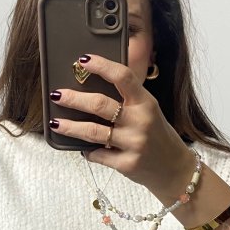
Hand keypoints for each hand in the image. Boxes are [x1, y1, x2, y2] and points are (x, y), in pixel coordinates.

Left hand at [49, 54, 194, 200]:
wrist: (174, 169)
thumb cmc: (156, 135)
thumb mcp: (148, 111)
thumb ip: (126, 100)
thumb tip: (89, 89)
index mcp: (146, 102)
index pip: (123, 77)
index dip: (102, 66)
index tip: (83, 61)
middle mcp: (140, 121)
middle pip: (100, 105)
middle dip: (74, 99)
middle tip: (56, 95)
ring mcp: (134, 144)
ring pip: (93, 132)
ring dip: (69, 127)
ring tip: (55, 123)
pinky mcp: (127, 164)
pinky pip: (98, 155)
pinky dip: (87, 151)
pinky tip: (82, 148)